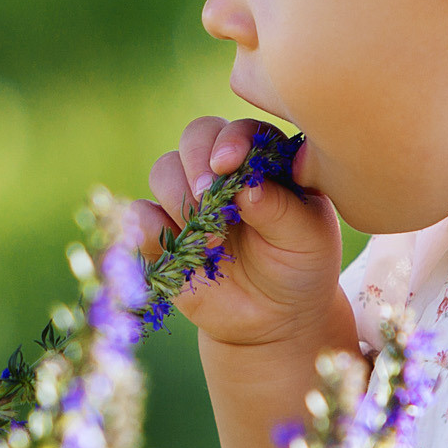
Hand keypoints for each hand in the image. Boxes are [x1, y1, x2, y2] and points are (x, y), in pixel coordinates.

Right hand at [127, 116, 345, 352]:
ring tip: (211, 239)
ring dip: (178, 198)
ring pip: (163, 170)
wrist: (274, 316)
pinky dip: (146, 226)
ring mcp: (189, 199)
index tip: (227, 164)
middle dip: (196, 162)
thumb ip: (282, 210)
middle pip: (195, 136)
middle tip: (207, 197)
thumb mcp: (308, 240)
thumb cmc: (299, 267)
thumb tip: (248, 188)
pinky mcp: (162, 232)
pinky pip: (139, 214)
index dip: (231, 141)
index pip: (241, 130)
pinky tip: (174, 246)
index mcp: (263, 159)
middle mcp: (222, 171)